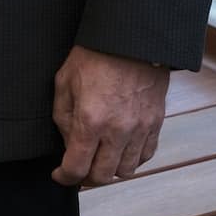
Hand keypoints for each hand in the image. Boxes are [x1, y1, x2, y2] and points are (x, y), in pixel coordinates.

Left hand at [51, 44, 168, 185]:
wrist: (130, 38)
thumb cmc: (94, 55)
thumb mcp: (65, 80)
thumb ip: (63, 117)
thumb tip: (68, 142)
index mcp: (91, 120)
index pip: (77, 168)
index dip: (65, 177)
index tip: (60, 174)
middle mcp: (117, 130)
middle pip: (102, 176)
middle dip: (86, 177)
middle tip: (79, 168)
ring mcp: (139, 128)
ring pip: (125, 170)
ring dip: (110, 169)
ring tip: (101, 157)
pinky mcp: (155, 123)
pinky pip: (145, 155)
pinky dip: (132, 159)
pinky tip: (121, 149)